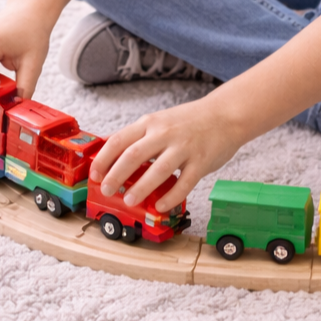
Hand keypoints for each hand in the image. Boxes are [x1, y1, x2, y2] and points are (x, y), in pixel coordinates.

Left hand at [89, 94, 244, 213]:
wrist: (225, 114)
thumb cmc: (189, 121)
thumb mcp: (160, 120)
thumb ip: (140, 136)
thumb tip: (113, 154)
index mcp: (150, 122)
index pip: (119, 140)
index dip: (104, 159)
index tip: (94, 175)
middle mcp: (165, 133)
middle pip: (133, 156)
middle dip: (116, 176)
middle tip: (107, 191)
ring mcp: (184, 147)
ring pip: (157, 171)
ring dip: (140, 188)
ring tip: (129, 200)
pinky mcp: (201, 162)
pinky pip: (184, 184)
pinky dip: (170, 198)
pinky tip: (160, 206)